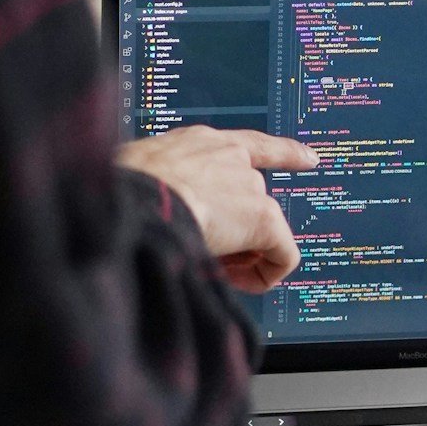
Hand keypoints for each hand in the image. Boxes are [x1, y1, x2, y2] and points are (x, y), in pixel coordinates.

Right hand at [116, 125, 317, 291]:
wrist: (131, 203)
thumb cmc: (117, 193)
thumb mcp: (136, 176)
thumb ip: (159, 187)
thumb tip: (154, 211)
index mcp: (197, 142)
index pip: (250, 143)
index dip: (284, 152)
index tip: (310, 158)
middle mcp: (229, 156)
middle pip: (253, 199)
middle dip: (236, 232)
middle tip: (206, 254)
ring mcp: (249, 185)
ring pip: (264, 229)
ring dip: (244, 255)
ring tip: (211, 268)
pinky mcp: (262, 216)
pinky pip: (283, 255)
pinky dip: (267, 274)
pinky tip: (241, 283)